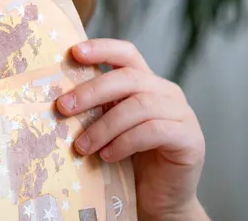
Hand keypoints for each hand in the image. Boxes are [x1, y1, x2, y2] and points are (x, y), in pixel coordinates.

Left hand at [56, 39, 207, 219]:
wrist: (158, 199)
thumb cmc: (127, 160)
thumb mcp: (108, 127)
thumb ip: (95, 108)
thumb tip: (58, 98)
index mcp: (145, 83)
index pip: (126, 53)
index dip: (102, 48)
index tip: (74, 52)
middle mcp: (166, 92)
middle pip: (127, 77)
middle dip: (91, 91)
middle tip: (63, 107)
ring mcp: (182, 113)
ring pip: (138, 106)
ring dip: (104, 126)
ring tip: (82, 146)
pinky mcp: (190, 139)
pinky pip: (154, 131)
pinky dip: (125, 142)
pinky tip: (108, 156)